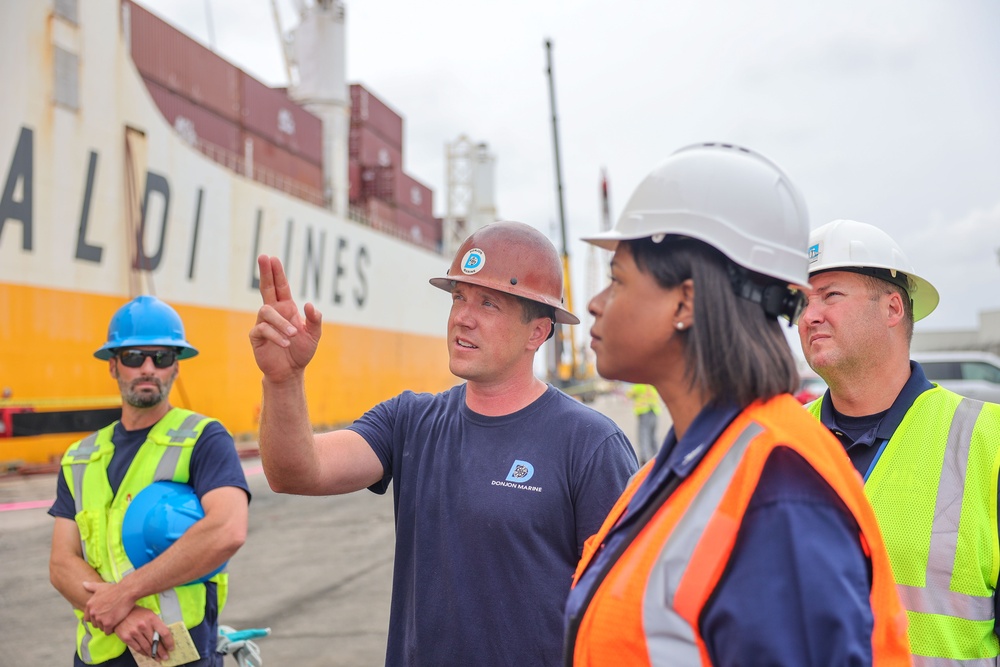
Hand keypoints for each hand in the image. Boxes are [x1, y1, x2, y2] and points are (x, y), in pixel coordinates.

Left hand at [82, 580, 137, 633]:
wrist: (127, 591)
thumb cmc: (115, 589)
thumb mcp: (101, 587)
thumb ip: (91, 587)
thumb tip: (83, 583)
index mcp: (89, 605)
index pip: (88, 618)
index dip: (96, 618)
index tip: (103, 615)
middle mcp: (92, 612)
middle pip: (95, 624)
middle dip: (102, 622)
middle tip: (111, 617)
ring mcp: (100, 618)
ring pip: (101, 628)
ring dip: (107, 626)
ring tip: (115, 620)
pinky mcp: (108, 623)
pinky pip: (107, 632)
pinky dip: (112, 630)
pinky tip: (117, 624)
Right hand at [114, 607, 172, 660]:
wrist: (120, 613)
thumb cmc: (138, 613)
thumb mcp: (150, 614)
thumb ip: (156, 624)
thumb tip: (164, 637)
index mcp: (152, 619)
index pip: (164, 632)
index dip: (169, 642)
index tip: (171, 648)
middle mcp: (144, 626)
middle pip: (155, 642)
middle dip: (161, 651)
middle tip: (165, 657)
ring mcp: (134, 632)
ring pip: (146, 647)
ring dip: (153, 654)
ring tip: (157, 658)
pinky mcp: (126, 638)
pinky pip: (137, 648)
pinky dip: (144, 653)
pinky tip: (148, 655)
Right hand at [250, 255, 322, 382]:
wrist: (290, 372)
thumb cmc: (301, 351)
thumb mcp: (314, 335)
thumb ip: (315, 320)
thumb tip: (310, 304)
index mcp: (287, 309)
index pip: (281, 287)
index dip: (276, 273)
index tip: (272, 258)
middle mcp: (274, 313)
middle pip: (267, 288)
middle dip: (266, 272)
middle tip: (263, 256)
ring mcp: (264, 324)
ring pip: (266, 311)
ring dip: (280, 322)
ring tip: (293, 335)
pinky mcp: (257, 336)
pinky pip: (262, 329)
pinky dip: (275, 335)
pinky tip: (285, 343)